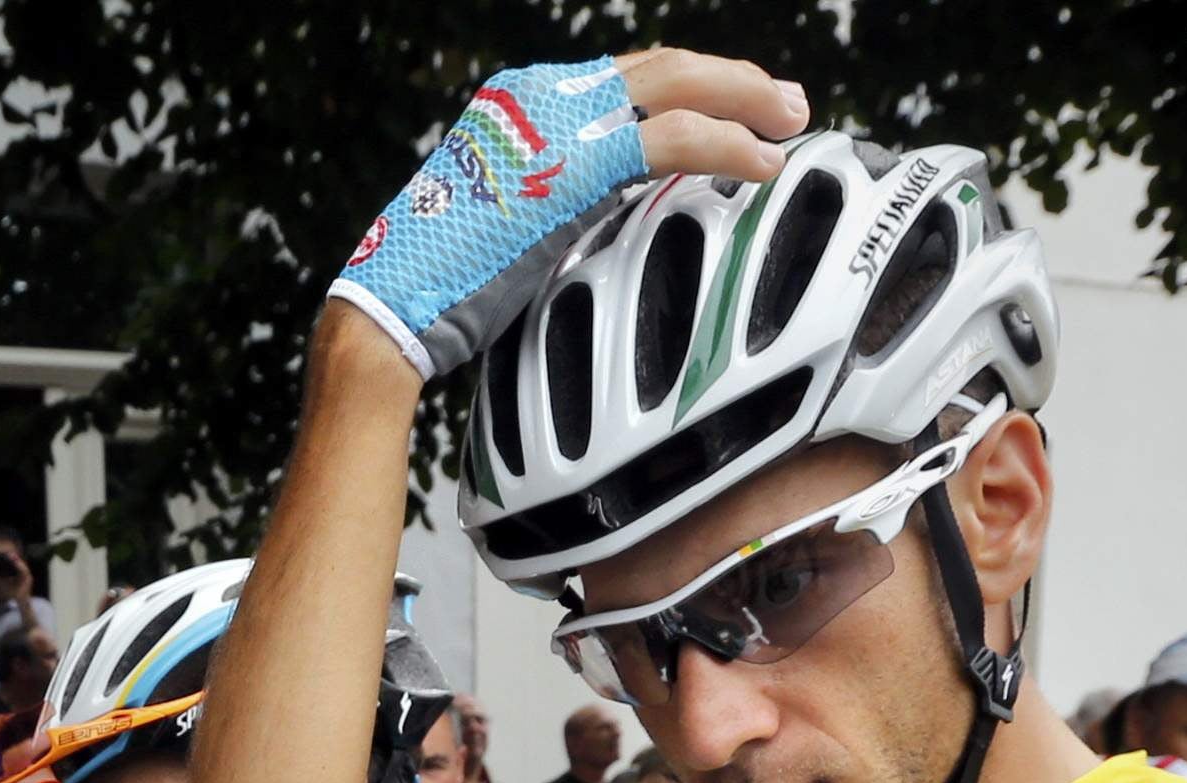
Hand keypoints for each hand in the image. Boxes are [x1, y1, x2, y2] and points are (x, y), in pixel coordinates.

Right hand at [327, 50, 807, 377]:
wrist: (396, 311)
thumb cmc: (444, 292)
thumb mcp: (513, 224)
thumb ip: (567, 199)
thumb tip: (616, 212)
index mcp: (521, 103)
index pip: (626, 81)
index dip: (691, 91)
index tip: (734, 111)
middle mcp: (539, 93)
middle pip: (658, 67)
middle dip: (731, 81)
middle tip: (784, 101)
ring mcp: (557, 118)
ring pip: (676, 85)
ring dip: (744, 101)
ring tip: (790, 123)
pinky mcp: (577, 159)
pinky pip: (673, 137)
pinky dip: (727, 144)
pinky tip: (761, 162)